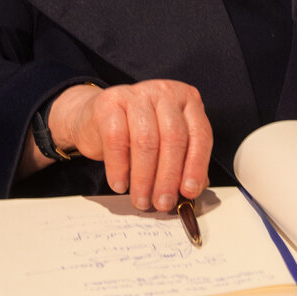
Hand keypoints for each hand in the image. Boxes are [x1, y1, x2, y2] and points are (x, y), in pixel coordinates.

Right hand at [49, 80, 211, 211]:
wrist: (97, 117)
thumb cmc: (137, 132)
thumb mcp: (166, 144)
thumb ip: (184, 163)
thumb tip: (192, 189)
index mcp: (187, 100)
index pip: (199, 135)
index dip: (195, 166)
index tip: (188, 192)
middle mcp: (165, 92)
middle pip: (173, 138)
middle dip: (168, 177)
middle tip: (162, 203)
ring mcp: (137, 93)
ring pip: (146, 141)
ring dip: (144, 178)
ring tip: (141, 199)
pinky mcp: (110, 101)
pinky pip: (116, 138)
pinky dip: (119, 168)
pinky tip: (120, 184)